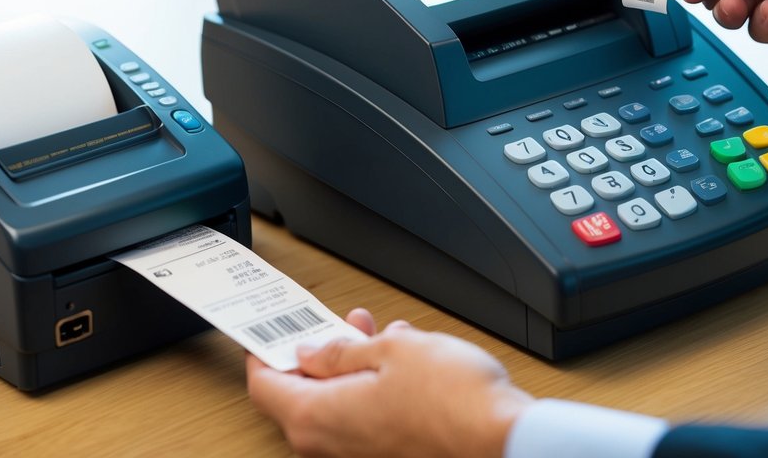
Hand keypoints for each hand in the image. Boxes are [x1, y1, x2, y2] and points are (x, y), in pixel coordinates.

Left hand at [247, 308, 532, 457]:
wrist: (503, 440)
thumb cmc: (453, 402)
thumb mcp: (392, 351)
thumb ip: (343, 351)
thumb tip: (315, 353)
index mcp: (317, 418)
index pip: (265, 386)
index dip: (264, 353)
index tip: (267, 333)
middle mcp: (331, 448)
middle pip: (302, 397)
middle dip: (321, 353)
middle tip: (338, 324)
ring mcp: (360, 457)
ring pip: (338, 407)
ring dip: (353, 368)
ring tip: (383, 336)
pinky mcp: (387, 457)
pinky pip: (364, 422)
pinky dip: (373, 391)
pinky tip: (403, 363)